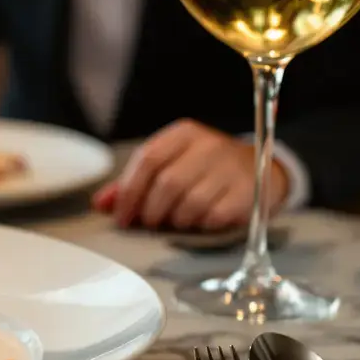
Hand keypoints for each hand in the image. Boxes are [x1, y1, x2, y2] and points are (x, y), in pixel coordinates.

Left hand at [92, 119, 288, 230]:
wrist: (259, 170)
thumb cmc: (202, 170)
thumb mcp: (169, 165)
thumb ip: (133, 184)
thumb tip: (100, 204)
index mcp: (183, 134)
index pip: (148, 159)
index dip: (129, 192)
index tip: (121, 217)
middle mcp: (209, 145)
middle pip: (168, 183)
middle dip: (151, 211)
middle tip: (149, 223)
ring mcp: (231, 168)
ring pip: (190, 203)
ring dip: (176, 220)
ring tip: (176, 220)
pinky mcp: (248, 191)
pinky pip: (214, 216)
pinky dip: (201, 225)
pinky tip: (201, 221)